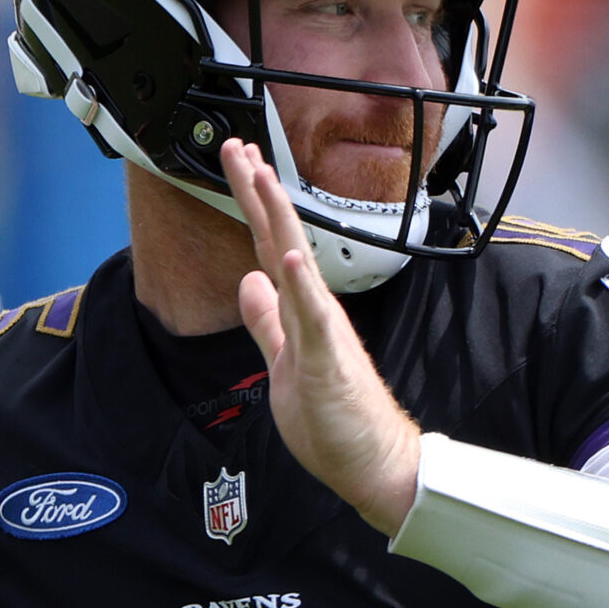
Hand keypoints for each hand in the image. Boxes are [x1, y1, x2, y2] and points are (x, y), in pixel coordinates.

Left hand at [224, 138, 422, 533]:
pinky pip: (313, 317)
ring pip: (296, 263)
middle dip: (256, 192)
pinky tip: (291, 256)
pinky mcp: (329, 358)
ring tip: (261, 175)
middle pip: (279, 239)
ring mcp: (323, 330)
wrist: (372, 460)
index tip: (238, 164)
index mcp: (299, 310)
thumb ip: (267, 321)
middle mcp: (313, 309)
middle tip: (236, 146)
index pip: (269, 246)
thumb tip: (248, 280)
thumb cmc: (333, 416)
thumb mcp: (284, 359)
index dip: (252, 206)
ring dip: (278, 218)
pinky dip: (301, 284)